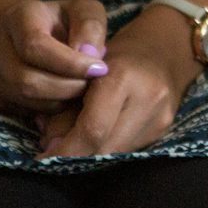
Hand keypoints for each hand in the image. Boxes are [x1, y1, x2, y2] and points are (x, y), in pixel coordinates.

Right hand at [0, 0, 109, 115]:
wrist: (30, 31)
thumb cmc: (64, 20)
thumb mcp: (84, 11)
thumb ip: (90, 28)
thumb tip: (90, 56)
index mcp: (19, 17)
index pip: (36, 46)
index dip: (70, 64)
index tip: (99, 69)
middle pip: (26, 80)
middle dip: (67, 88)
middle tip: (92, 85)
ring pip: (24, 99)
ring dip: (60, 101)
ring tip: (81, 90)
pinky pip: (20, 111)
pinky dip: (47, 111)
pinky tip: (65, 98)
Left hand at [38, 7, 196, 157]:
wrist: (165, 48)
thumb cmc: (116, 54)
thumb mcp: (83, 72)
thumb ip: (65, 109)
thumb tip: (50, 146)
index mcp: (123, 78)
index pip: (92, 129)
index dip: (65, 151)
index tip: (42, 159)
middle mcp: (148, 100)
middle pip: (104, 147)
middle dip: (74, 155)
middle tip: (52, 151)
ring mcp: (160, 117)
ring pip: (116, 154)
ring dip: (90, 154)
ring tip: (73, 141)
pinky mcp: (164, 129)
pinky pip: (128, 149)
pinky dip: (107, 147)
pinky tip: (96, 136)